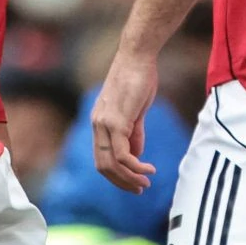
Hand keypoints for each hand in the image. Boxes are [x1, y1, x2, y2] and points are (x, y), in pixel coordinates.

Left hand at [91, 51, 159, 192]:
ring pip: (111, 163)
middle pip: (103, 166)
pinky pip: (122, 154)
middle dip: (121, 182)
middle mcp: (97, 124)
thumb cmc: (139, 77)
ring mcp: (104, 123)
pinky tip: (148, 168)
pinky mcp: (116, 121)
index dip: (116, 175)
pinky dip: (135, 166)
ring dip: (129, 178)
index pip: (101, 157)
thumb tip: (136, 153)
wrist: (137, 55)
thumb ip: (134, 132)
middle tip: (140, 189)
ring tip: (146, 182)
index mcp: (99, 121)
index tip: (134, 182)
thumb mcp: (135, 110)